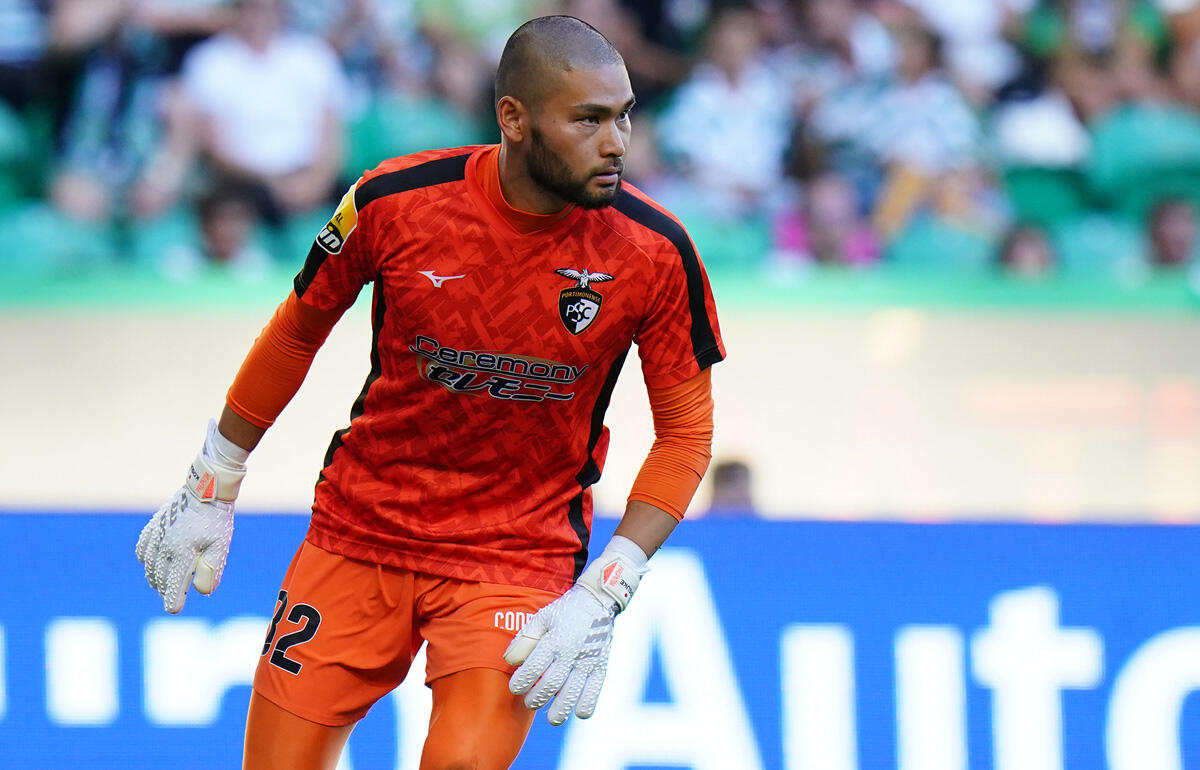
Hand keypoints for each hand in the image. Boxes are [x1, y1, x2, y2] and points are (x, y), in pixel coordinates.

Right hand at [135, 420, 245, 613]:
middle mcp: (164, 546)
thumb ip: (211, 569)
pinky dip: (146, 559)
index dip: (173, 600)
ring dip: (155, 577)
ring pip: (149, 566)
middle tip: (173, 597)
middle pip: (160, 578)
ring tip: (163, 584)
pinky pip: (143, 548)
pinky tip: (153, 562)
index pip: (173, 585)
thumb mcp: (220, 545)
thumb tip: (202, 591)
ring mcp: (156, 535)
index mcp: (181, 553)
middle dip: (166, 590)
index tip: (174, 609)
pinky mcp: (154, 526)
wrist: (206, 489)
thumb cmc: (216, 519)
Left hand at [504, 585, 614, 724]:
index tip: (516, 688)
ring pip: (570, 695)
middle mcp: (571, 653)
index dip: (520, 683)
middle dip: (535, 700)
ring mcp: (587, 662)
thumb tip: (509, 661)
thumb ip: (524, 639)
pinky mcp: (601, 667)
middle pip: (549, 686)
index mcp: (554, 639)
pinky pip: (593, 694)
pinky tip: (575, 710)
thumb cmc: (564, 612)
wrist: (597, 602)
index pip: (533, 668)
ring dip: (558, 711)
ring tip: (551, 717)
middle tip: (530, 702)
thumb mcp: (541, 618)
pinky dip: (584, 707)